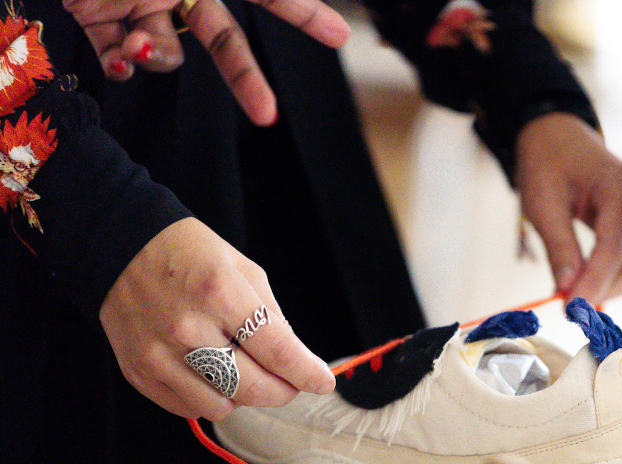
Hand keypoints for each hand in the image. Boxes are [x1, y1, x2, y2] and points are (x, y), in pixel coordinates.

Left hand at [63, 0, 350, 124]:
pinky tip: (118, 52)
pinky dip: (126, 63)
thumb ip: (191, 2)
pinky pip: (128, 59)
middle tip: (268, 116)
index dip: (303, 12)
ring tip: (137, 43)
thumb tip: (174, 52)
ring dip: (158, 57)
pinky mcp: (104, 23)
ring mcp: (138, 6)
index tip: (339, 36)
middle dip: (246, 79)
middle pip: (224, 41)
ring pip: (168, 55)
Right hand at [99, 217, 334, 420]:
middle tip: (291, 383)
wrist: (122, 248)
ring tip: (244, 370)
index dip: (307, 373)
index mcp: (221, 293)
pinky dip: (211, 398)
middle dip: (284, 391)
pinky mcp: (140, 373)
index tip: (323, 381)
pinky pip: (190, 408)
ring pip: (222, 407)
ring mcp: (159, 355)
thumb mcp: (245, 271)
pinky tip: (213, 373)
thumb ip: (272, 318)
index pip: (278, 351)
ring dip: (244, 396)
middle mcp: (188, 328)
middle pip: (253, 387)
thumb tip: (297, 362)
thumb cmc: (192, 256)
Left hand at [514, 113, 621, 307]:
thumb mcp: (542, 202)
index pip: (616, 249)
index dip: (594, 284)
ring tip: (586, 287)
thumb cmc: (550, 165)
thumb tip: (567, 290)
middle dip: (605, 291)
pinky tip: (612, 287)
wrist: (561, 142)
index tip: (570, 309)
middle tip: (568, 301)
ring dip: (621, 292)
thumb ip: (558, 247)